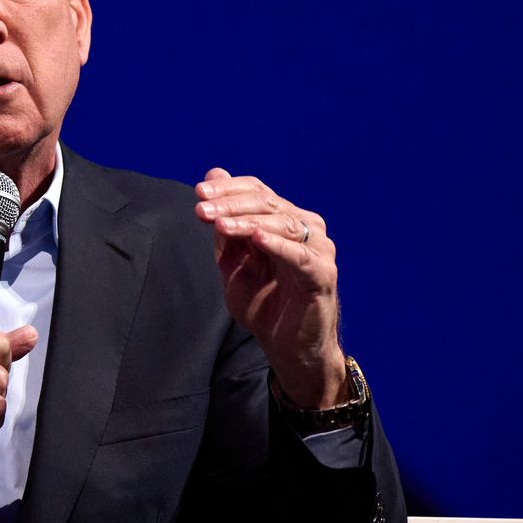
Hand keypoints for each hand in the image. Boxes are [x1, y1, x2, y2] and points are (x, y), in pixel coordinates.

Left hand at [193, 168, 346, 407]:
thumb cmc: (263, 303)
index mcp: (285, 220)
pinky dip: (277, 245)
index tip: (198, 192)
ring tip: (219, 224)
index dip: (228, 188)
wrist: (286, 347)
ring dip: (247, 222)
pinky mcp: (323, 275)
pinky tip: (256, 239)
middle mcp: (306, 228)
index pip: (257, 190)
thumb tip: (213, 175)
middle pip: (267, 203)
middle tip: (201, 208)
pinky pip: (299, 256)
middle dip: (230, 204)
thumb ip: (224, 225)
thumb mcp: (233, 261)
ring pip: (283, 223)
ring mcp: (318, 250)